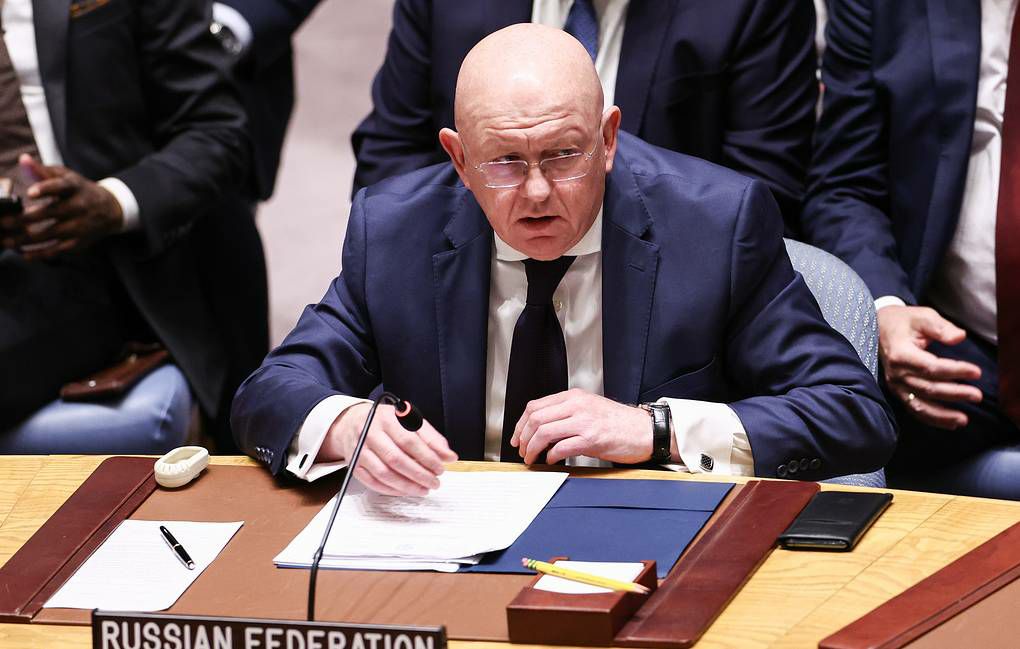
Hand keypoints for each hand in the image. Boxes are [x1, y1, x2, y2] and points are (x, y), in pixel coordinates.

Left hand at [0, 155, 122, 260]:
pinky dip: (40, 253)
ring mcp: (79, 226)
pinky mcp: (78, 241)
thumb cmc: (80, 190)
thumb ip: (42, 171)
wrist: (110, 209)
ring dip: (26, 238)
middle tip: (3, 222)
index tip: (30, 193)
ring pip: (50, 234)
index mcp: (74, 187)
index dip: (45, 189)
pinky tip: (24, 253)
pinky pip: (57, 250)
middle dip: (24, 219)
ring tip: (6, 240)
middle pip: (51, 213)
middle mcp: (79, 206)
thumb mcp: (66, 176)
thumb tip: (23, 160)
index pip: (60, 186)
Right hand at [319, 402, 457, 496]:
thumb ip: (430, 437)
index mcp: (387, 418)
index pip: (409, 441)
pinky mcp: (354, 465)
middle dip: (419, 475)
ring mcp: (359, 450)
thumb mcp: (409, 420)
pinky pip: (373, 482)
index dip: (427, 457)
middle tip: (434, 482)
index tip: (440, 468)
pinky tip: (405, 491)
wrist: (351, 422)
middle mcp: (370, 433)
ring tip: (423, 489)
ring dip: (407, 486)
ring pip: (384, 474)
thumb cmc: (385, 421)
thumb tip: (449, 456)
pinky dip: (391, 490)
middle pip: (396, 459)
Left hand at [511, 389, 653, 464]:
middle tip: (523, 451)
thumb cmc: (618, 423)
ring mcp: (584, 421)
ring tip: (532, 458)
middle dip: (523, 438)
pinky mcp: (591, 439)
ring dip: (533, 449)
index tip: (518, 438)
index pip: (535, 406)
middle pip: (535, 419)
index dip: (520, 425)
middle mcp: (577, 405)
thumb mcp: (589, 408)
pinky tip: (551, 460)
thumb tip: (541, 429)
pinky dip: (551, 456)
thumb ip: (566, 413)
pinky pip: (561, 447)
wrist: (644, 430)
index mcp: (574, 396)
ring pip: (544, 432)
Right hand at [877, 305, 982, 428]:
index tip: (976, 372)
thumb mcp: (922, 317)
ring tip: (964, 419)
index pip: (931, 367)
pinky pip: (915, 409)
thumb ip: (941, 327)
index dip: (955, 371)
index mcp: (901, 353)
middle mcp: (896, 373)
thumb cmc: (903, 322)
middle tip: (977, 395)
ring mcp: (895, 385)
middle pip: (928, 388)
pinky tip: (950, 423)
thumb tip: (959, 337)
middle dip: (955, 393)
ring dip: (943, 414)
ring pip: (921, 404)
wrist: (878, 328)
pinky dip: (932, 419)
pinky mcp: (897, 391)